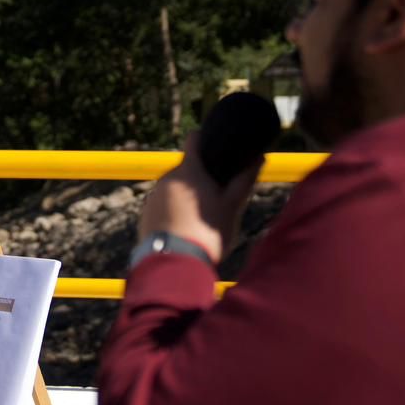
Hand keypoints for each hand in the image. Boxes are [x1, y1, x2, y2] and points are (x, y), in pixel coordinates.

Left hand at [139, 132, 262, 263]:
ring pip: (173, 190)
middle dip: (199, 179)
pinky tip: (185, 231)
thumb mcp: (232, 206)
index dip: (204, 139)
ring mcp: (153, 197)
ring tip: (201, 222)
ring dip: (186, 198)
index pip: (194, 140)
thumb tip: (260, 158)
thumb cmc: (207, 233)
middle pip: (185, 170)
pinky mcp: (145, 215)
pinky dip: (173, 213)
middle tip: (216, 199)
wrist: (174, 265)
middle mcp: (166, 178)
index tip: (214, 146)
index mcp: (188, 171)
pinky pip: (162, 207)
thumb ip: (245, 179)